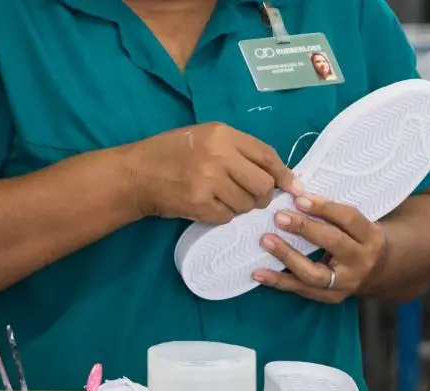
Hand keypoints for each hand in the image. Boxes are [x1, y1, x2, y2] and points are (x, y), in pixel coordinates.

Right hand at [122, 123, 296, 224]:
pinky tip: (209, 205)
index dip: (284, 174)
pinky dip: (223, 215)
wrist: (136, 174)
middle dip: (263, 196)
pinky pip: (229, 217)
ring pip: (248, 204)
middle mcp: (219, 154)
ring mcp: (209, 180)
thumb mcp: (206, 138)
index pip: (267, 155)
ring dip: (242, 207)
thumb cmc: (173, 153)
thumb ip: (240, 151)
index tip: (294, 187)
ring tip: (223, 197)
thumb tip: (279, 175)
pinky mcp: (200, 203)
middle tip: (252, 197)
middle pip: (263, 184)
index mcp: (223, 134)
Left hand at [252, 195, 387, 303]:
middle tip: (278, 217)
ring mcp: (346, 283)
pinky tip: (259, 273)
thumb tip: (296, 194)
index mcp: (370, 236)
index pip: (348, 218)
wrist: (380, 273)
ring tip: (266, 241)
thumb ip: (334, 213)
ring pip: (314, 273)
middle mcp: (361, 261)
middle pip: (332, 242)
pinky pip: (302, 290)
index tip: (298, 198)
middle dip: (304, 228)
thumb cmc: (360, 239)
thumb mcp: (358, 224)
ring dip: (287, 257)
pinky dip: (279, 281)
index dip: (323, 208)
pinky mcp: (331, 297)